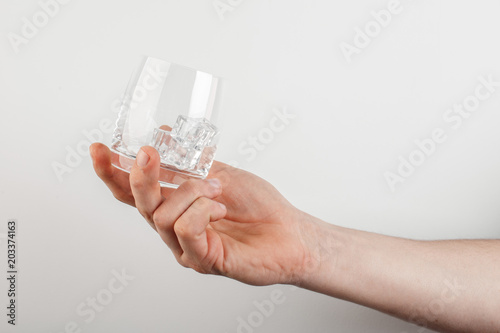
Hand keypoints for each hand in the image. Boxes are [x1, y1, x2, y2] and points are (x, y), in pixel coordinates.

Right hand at [90, 143, 316, 285]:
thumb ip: (190, 162)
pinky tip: (221, 209)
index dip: (112, 171)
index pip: (134, 191)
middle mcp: (174, 227)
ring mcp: (185, 246)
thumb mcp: (220, 173)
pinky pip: (185, 229)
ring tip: (216, 190)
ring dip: (192, 192)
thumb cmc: (257, 205)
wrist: (289, 231)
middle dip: (140, 176)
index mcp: (175, 205)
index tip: (99, 149)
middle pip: (139, 202)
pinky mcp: (201, 260)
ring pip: (162, 214)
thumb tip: (163, 134)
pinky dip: (203, 210)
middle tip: (148, 154)